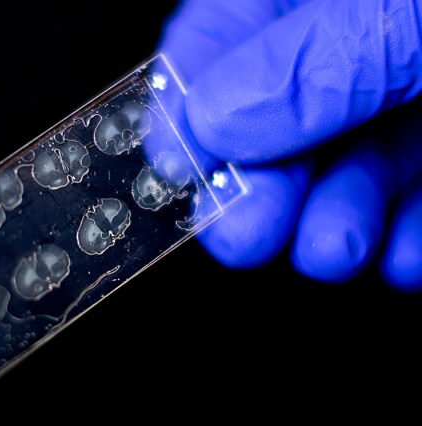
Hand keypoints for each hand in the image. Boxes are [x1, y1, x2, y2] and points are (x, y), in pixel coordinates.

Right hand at [160, 0, 421, 289]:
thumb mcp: (406, 7)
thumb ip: (316, 60)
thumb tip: (214, 121)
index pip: (221, 37)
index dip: (187, 106)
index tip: (175, 168)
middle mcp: (356, 33)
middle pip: (278, 116)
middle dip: (258, 186)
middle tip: (245, 234)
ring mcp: (413, 85)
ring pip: (350, 160)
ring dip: (335, 218)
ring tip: (336, 247)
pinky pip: (421, 193)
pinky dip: (409, 234)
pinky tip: (406, 253)